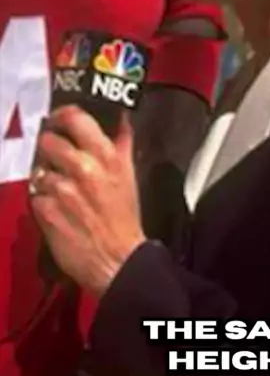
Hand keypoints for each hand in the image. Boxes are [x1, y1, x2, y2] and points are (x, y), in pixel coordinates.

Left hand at [30, 106, 145, 295]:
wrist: (117, 261)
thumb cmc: (124, 221)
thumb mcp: (129, 176)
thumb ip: (121, 144)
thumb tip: (121, 118)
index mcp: (108, 156)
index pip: (76, 117)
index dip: (63, 115)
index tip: (60, 120)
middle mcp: (84, 168)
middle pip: (49, 140)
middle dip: (50, 149)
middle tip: (57, 159)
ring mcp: (62, 189)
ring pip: (39, 168)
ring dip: (46, 178)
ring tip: (61, 192)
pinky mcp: (45, 209)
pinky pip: (34, 194)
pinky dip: (42, 201)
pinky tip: (57, 210)